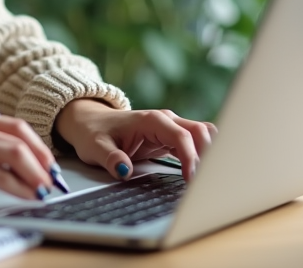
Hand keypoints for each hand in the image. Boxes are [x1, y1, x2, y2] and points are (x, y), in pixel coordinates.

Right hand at [0, 108, 58, 209]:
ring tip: (43, 190)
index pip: (15, 126)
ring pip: (13, 152)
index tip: (49, 166)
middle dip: (42, 160)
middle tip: (52, 180)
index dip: (38, 146)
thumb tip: (19, 168)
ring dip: (35, 173)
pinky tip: (26, 195)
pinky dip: (18, 186)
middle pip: (19, 136)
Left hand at [53, 99, 216, 182]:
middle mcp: (165, 121)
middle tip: (208, 182)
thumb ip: (110, 158)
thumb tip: (124, 170)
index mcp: (150, 120)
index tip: (192, 180)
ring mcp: (170, 128)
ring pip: (203, 135)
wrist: (90, 121)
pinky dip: (205, 155)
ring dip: (211, 153)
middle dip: (209, 154)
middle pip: (200, 132)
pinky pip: (196, 143)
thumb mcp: (95, 147)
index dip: (191, 157)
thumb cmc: (93, 132)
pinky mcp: (171, 138)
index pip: (180, 136)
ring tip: (212, 178)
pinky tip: (205, 173)